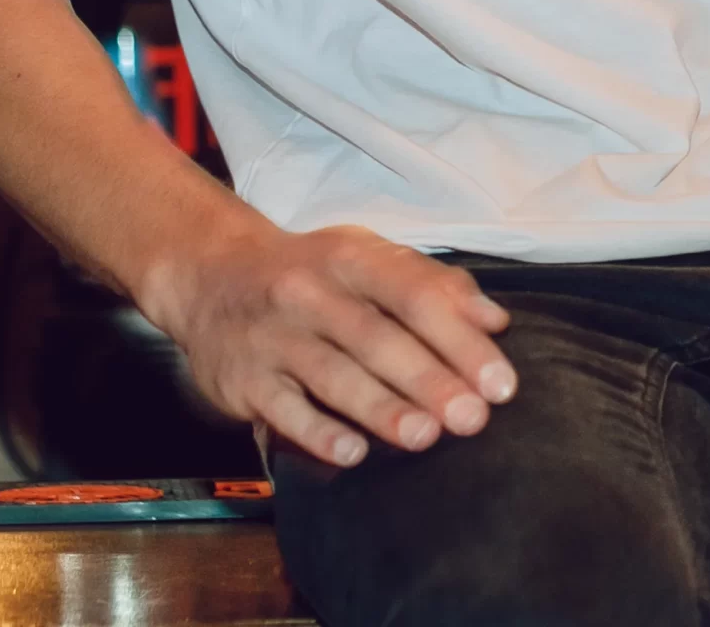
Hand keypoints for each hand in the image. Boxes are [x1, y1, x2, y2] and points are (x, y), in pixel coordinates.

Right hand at [145, 221, 515, 468]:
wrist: (209, 273)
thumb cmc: (311, 270)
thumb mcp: (368, 256)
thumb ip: (434, 284)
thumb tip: (496, 322)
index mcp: (352, 258)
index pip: (414, 295)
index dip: (460, 338)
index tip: (500, 382)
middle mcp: (311, 291)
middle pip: (377, 338)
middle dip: (428, 379)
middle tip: (474, 418)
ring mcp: (273, 335)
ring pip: (333, 375)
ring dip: (381, 408)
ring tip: (426, 437)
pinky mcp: (243, 378)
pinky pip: (282, 408)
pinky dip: (317, 432)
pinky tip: (352, 454)